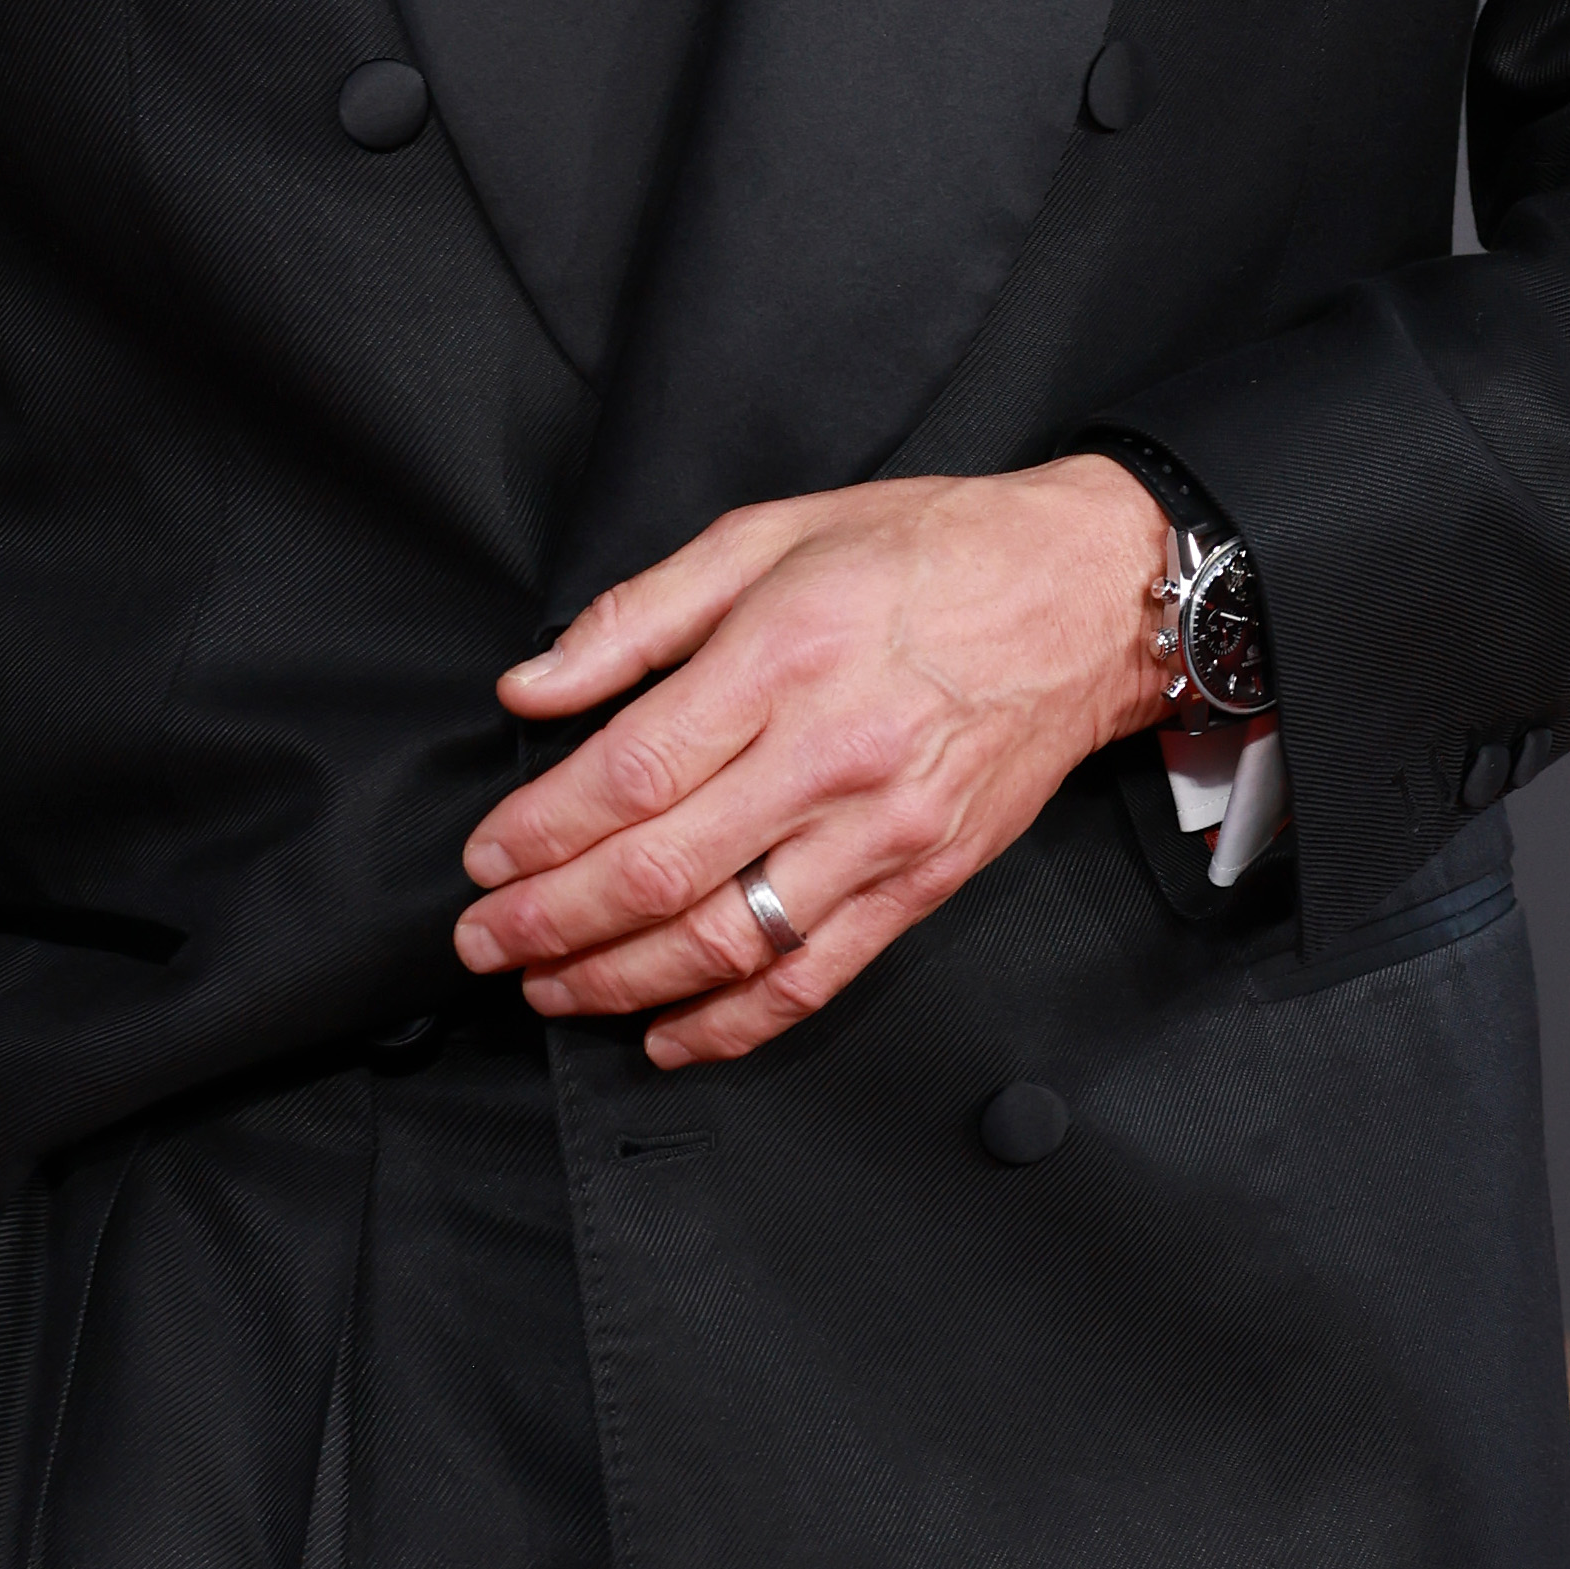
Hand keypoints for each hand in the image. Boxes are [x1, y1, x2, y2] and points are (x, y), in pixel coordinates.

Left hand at [457, 457, 1163, 1068]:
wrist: (1088, 596)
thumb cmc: (927, 551)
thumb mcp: (769, 533)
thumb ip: (640, 614)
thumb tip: (531, 685)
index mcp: (781, 656)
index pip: (631, 773)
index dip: (543, 831)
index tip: (484, 860)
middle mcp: (830, 755)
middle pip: (661, 870)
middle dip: (550, 922)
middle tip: (480, 943)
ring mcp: (882, 832)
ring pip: (727, 939)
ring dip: (618, 980)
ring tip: (546, 989)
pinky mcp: (924, 882)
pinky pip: (814, 975)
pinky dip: (731, 1023)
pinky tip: (666, 1035)